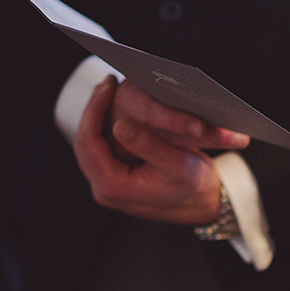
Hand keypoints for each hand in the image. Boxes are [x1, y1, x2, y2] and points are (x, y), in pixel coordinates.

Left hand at [73, 76, 250, 224]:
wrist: (204, 205)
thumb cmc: (195, 188)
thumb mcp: (179, 164)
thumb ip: (148, 146)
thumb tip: (119, 125)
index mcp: (116, 188)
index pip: (89, 144)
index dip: (94, 111)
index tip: (106, 88)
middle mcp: (106, 190)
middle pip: (85, 143)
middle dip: (93, 111)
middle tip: (106, 85)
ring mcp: (109, 186)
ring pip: (90, 145)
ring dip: (97, 118)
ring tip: (109, 92)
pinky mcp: (116, 179)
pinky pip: (100, 150)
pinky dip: (104, 128)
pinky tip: (113, 109)